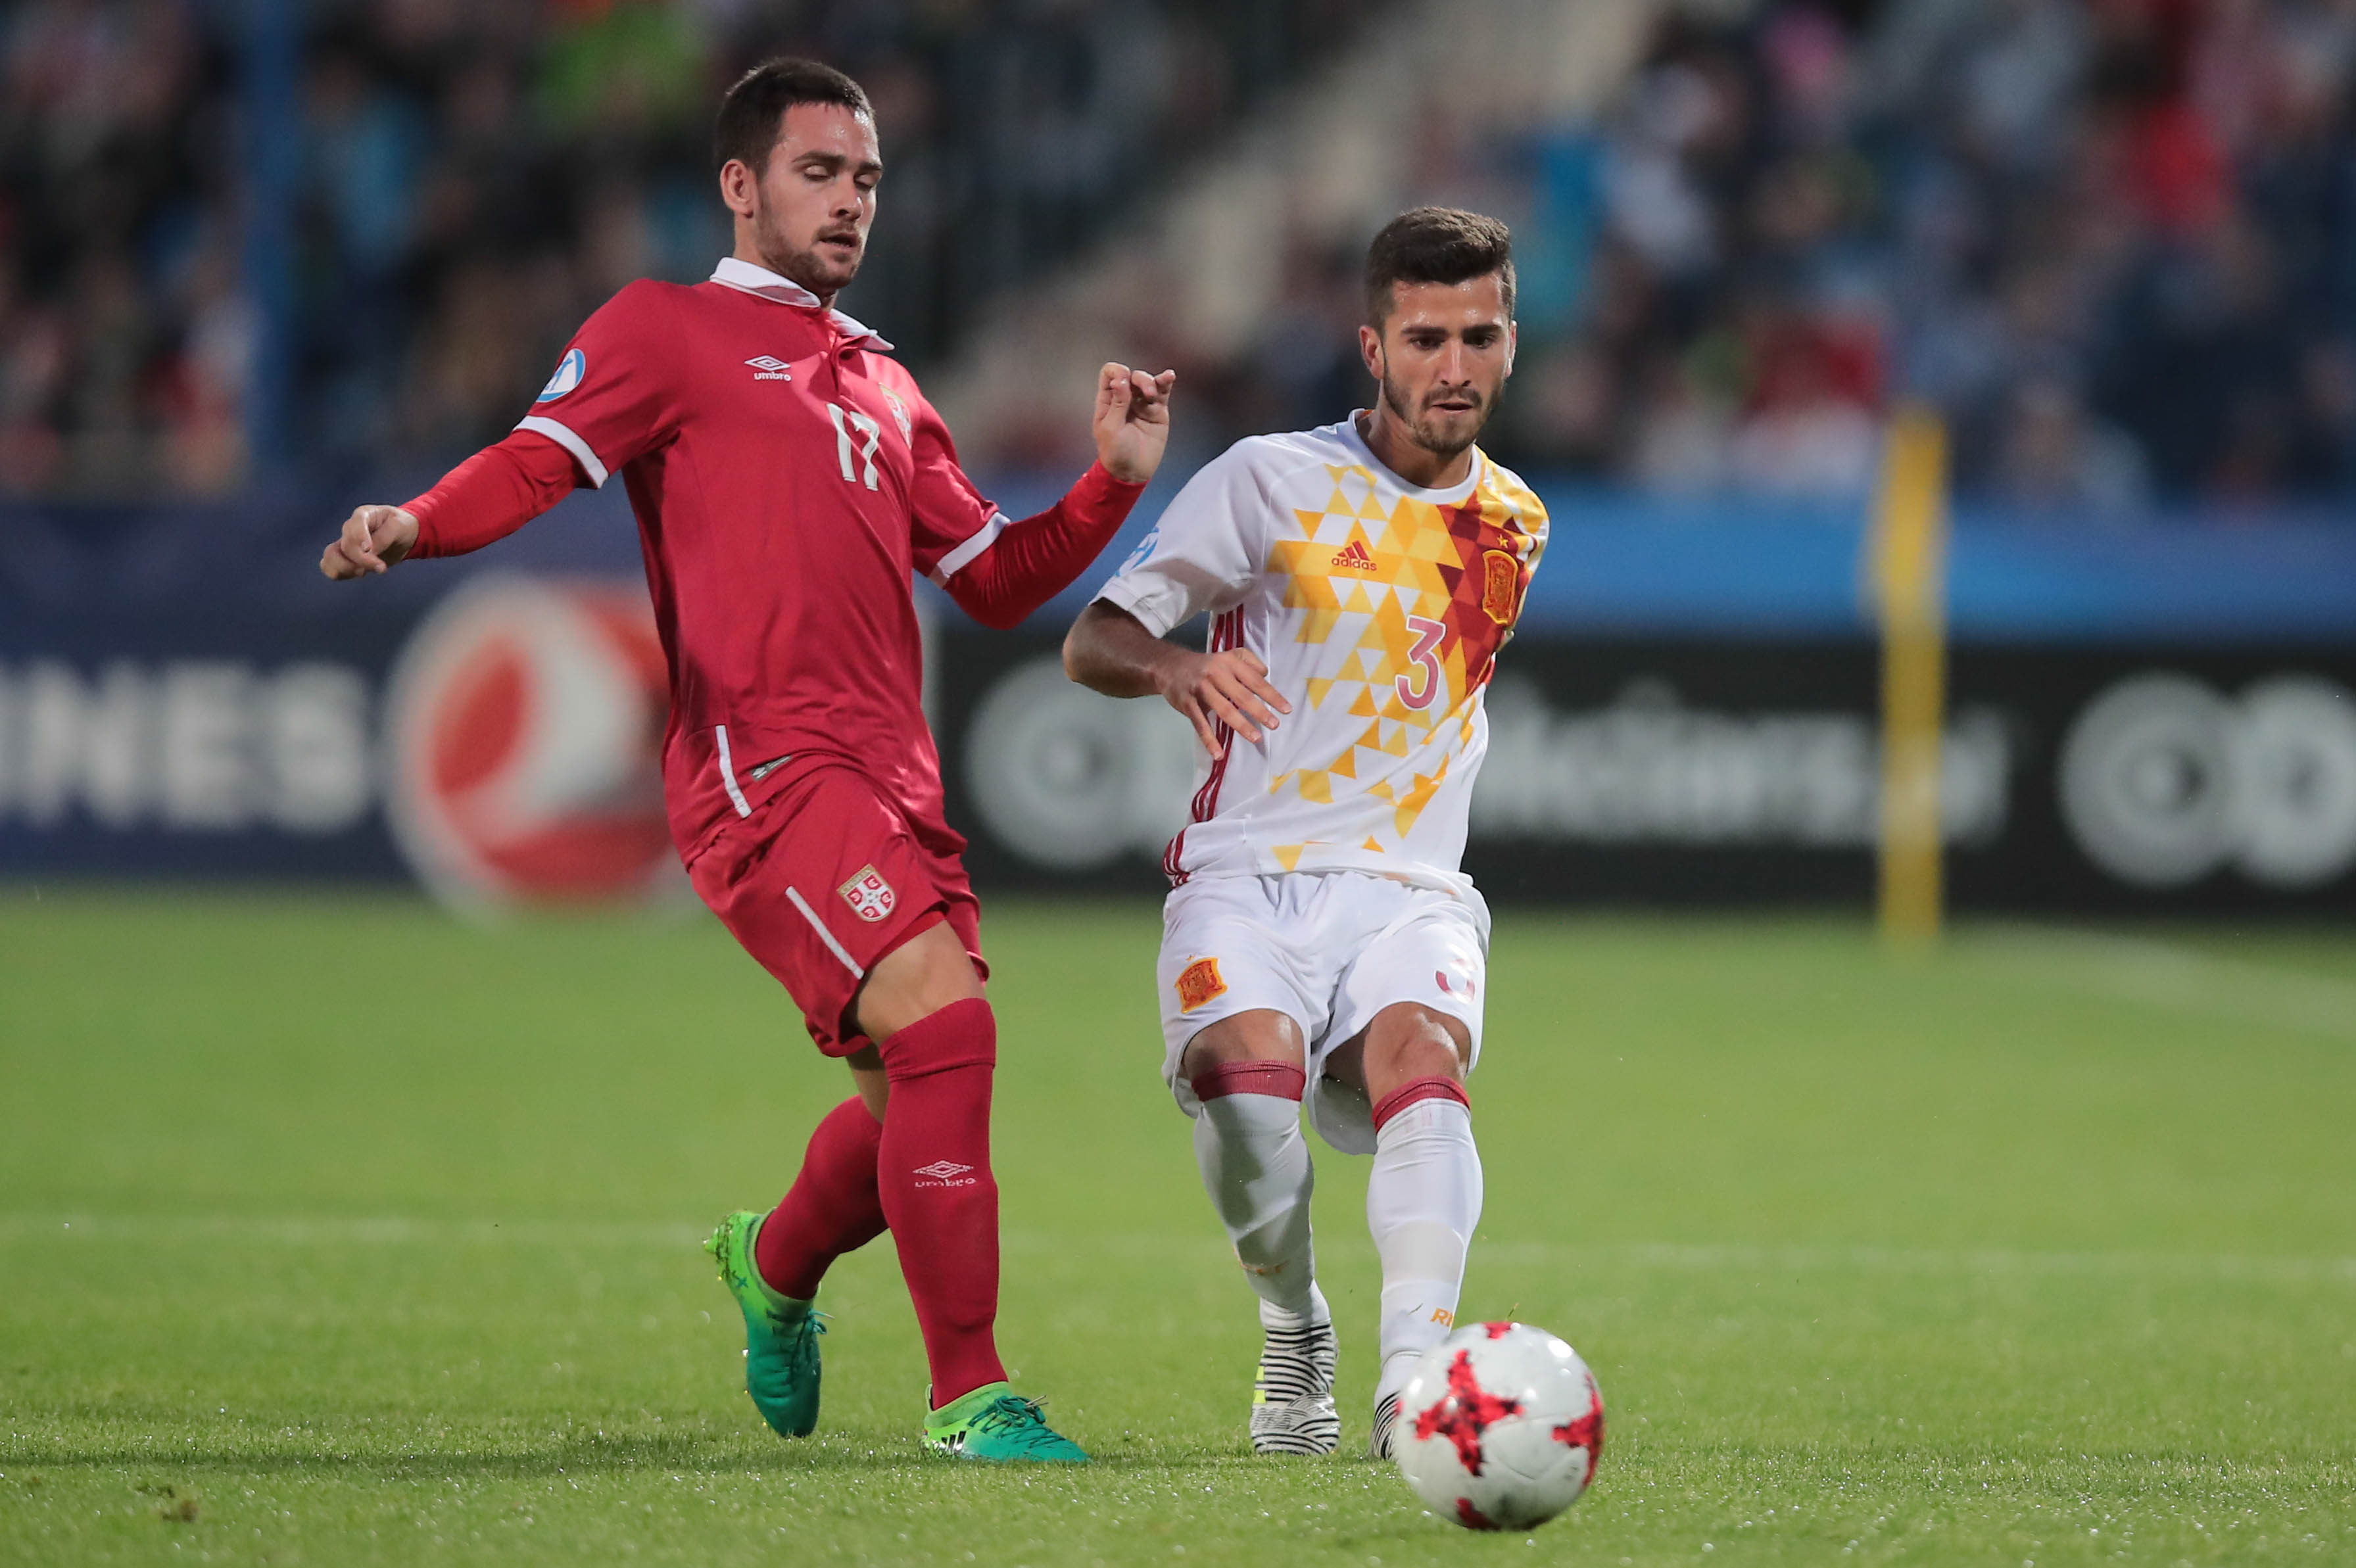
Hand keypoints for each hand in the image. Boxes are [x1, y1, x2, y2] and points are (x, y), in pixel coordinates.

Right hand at [320, 505, 417, 579]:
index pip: (355, 524)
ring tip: (363, 572)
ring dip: (345, 569)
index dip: (359, 537)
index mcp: (363, 515)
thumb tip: (368, 553)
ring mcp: (345, 543)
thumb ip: (383, 538)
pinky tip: (358, 573)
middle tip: (381, 568)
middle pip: (344, 545)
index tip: (368, 549)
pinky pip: (330, 567)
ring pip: (330, 556)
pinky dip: (341, 574)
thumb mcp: (399, 527)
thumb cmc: (401, 526)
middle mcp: (350, 528)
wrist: (402, 535)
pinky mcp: (345, 557)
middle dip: (361, 560)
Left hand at [1092, 362, 1176, 484]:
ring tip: (1153, 394)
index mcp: (1108, 401)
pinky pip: (1162, 392)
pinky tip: (1170, 376)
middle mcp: (1125, 399)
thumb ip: (1117, 403)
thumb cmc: (1115, 453)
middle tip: (1145, 393)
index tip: (1122, 382)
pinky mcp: (1157, 411)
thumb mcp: (1110, 428)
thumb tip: (1121, 380)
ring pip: (1147, 381)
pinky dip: (1165, 382)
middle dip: (1139, 379)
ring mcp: (1142, 404)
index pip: (1110, 374)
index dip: (1116, 372)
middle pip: (1131, 376)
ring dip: (1150, 382)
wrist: (1132, 472)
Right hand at [1154, 645, 1289, 755]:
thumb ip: (1249, 662)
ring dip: (1241, 725)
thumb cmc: (1206, 664)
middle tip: (1274, 725)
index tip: (1286, 709)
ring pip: (1223, 709)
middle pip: (1241, 695)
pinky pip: (1200, 724)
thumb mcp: (1229, 655)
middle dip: (1259, 711)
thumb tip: (1266, 675)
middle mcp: (1216, 674)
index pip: (1255, 680)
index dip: (1271, 695)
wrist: (1169, 666)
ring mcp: (1201, 689)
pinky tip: (1218, 753)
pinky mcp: (1187, 703)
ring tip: (1256, 738)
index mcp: (1229, 663)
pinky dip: (1209, 740)